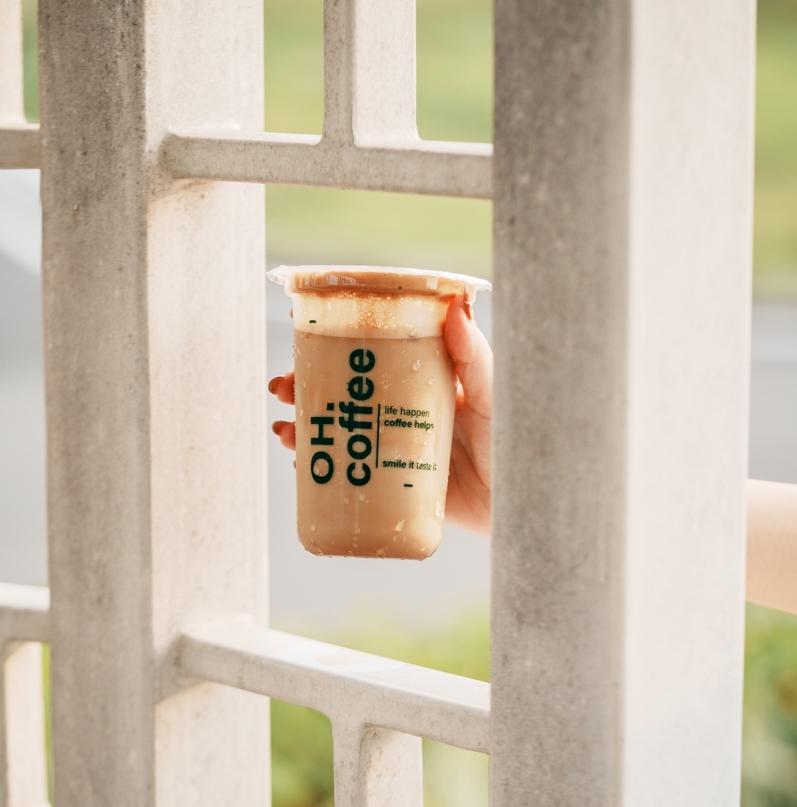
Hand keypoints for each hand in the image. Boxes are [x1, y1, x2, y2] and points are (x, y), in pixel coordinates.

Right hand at [269, 293, 492, 535]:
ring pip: (339, 428)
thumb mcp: (494, 391)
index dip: (335, 339)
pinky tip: (300, 462)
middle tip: (283, 384)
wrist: (522, 500)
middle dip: (306, 385)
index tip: (302, 327)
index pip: (372, 350)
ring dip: (305, 424)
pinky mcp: (394, 484)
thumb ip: (474, 354)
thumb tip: (456, 305)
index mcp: (424, 377)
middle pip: (344, 389)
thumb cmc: (516, 439)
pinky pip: (349, 473)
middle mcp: (404, 408)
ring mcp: (395, 446)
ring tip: (285, 427)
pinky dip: (319, 467)